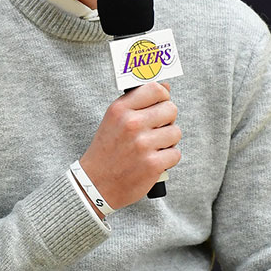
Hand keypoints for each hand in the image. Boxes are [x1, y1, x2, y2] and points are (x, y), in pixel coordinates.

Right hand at [78, 81, 179, 209]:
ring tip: (152, 148)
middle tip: (155, 131)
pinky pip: (175, 154)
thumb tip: (165, 86)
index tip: (159, 106)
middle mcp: (131, 124)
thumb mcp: (114, 120)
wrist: (95, 185)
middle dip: (167, 120)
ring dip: (168, 142)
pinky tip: (153, 161)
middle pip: (171, 109)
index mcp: (120, 109)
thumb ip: (138, 102)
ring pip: (176, 132)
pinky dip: (167, 159)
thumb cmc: (108, 150)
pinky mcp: (152, 164)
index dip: (163, 97)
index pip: (156, 89)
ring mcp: (142, 144)